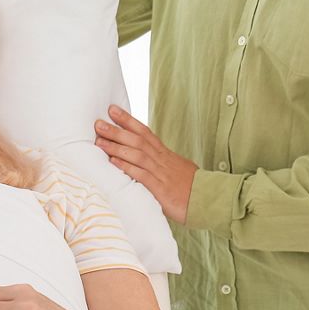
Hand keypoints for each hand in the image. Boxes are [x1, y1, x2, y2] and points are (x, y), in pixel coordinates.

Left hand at [95, 104, 196, 222]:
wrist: (211, 199)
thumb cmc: (191, 187)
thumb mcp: (176, 169)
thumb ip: (159, 163)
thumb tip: (144, 158)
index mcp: (165, 154)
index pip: (144, 131)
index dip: (128, 120)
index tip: (112, 109)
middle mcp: (162, 159)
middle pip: (137, 140)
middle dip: (117, 130)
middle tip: (98, 123)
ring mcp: (161, 173)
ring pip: (137, 155)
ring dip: (117, 147)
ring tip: (99, 141)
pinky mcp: (160, 189)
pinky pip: (141, 175)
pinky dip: (126, 167)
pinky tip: (113, 162)